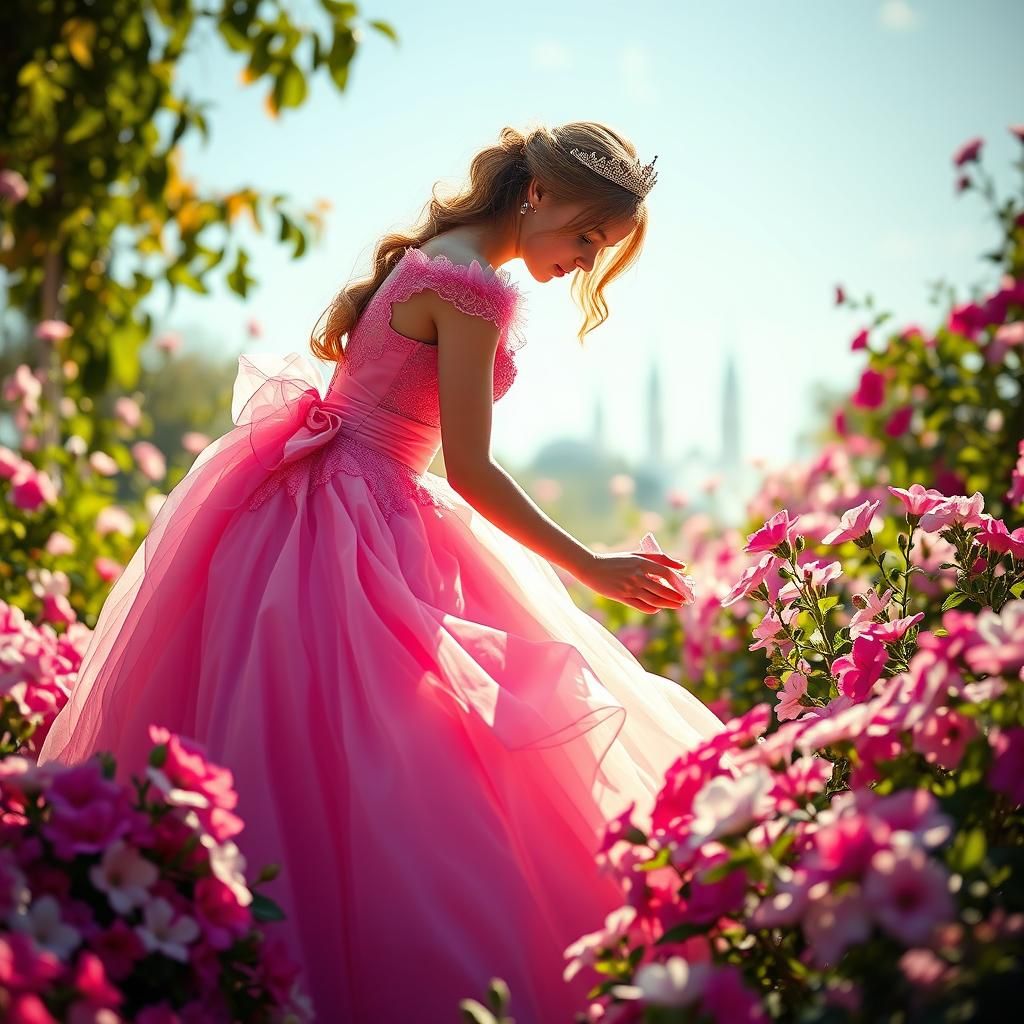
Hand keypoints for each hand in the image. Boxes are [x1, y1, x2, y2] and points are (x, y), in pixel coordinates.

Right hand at [573, 549, 691, 613]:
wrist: (592, 568)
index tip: (686, 585)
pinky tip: (658, 608)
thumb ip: (660, 558)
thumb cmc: (616, 560)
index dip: (678, 581)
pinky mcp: (622, 597)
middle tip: (686, 599)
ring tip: (677, 605)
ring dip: (667, 604)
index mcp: (641, 563)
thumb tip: (683, 566)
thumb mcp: (637, 555)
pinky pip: (641, 606)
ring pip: (653, 599)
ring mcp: (629, 587)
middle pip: (662, 589)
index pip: (665, 573)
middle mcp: (636, 576)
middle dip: (676, 596)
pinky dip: (652, 608)